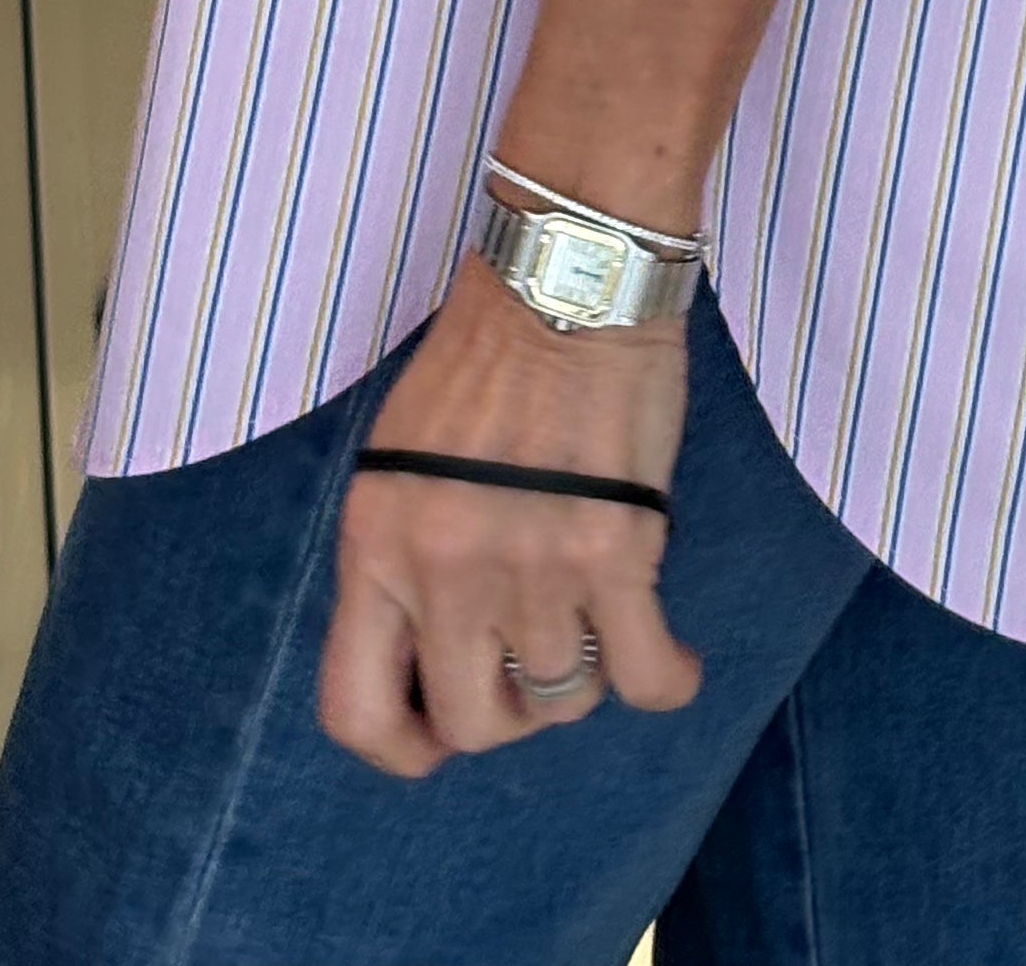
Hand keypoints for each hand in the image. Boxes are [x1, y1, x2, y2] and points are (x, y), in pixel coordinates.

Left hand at [317, 256, 702, 774]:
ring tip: (599, 618)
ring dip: (585, 671)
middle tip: (534, 661)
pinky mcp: (615, 551)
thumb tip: (435, 654)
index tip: (440, 733)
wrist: (570, 278)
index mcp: (375, 546)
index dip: (403, 748)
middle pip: (472, 724)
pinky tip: (669, 653)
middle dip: (510, 711)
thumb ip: (402, 559)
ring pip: (562, 699)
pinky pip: (644, 677)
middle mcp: (443, 571)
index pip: (355, 711)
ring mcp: (529, 566)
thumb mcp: (399, 460)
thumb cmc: (488, 353)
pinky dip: (666, 676)